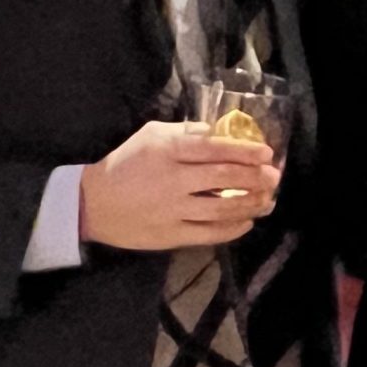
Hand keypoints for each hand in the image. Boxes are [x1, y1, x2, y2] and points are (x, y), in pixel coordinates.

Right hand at [80, 120, 278, 250]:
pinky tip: (247, 222)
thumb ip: (187, 132)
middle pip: (224, 177)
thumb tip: (223, 132)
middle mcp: (172, 179)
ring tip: (267, 200)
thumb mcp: (151, 136)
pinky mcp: (171, 235)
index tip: (266, 153)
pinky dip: (234, 228)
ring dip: (252, 203)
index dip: (245, 150)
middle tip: (273, 177)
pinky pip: (210, 233)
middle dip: (256, 177)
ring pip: (223, 208)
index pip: (214, 148)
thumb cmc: (126, 163)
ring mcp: (172, 210)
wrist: (92, 203)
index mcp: (166, 150)